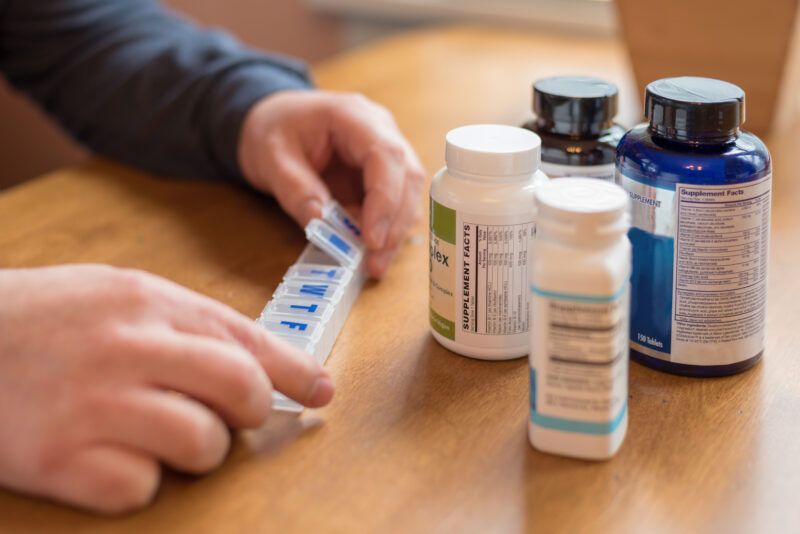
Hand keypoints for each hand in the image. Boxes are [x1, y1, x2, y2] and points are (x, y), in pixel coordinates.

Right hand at [0, 265, 332, 513]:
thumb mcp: (119, 297)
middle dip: (251, 412)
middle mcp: (128, 348)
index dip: (296, 371)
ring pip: (203, 446)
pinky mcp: (61, 461)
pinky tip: (108, 456)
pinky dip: (136, 480)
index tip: (322, 392)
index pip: (247, 339)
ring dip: (195, 450)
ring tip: (155, 434)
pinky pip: (142, 488)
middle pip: (240, 390)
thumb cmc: (44, 320)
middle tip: (232, 416)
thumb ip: (188, 326)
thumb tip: (260, 366)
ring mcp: (94, 405)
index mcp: (148, 302)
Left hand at [238, 90, 425, 277]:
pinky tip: (372, 254)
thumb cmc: (272, 129)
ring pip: (409, 194)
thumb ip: (294, 188)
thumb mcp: (271, 157)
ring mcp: (387, 152)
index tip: (372, 238)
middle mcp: (381, 130)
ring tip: (374, 265)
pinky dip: (387, 231)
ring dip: (395, 232)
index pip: (386, 155)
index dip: (385, 199)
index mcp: (354, 116)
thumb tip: (319, 222)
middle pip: (408, 176)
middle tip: (376, 262)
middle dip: (395, 223)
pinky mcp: (384, 174)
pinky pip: (396, 204)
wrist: (273, 119)